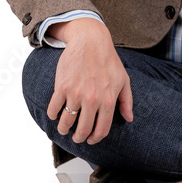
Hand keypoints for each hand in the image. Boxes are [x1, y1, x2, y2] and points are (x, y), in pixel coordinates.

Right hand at [46, 18, 132, 144]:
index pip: (101, 130)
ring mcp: (75, 94)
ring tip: (64, 129)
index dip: (95, 139)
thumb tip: (129, 118)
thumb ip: (126, 101)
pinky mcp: (62, 87)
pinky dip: (53, 115)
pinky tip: (55, 115)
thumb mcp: (124, 80)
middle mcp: (92, 100)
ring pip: (66, 122)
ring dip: (63, 129)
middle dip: (79, 138)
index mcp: (108, 101)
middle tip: (77, 137)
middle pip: (83, 130)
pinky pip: (54, 109)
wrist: (90, 42)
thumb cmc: (108, 60)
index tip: (91, 140)